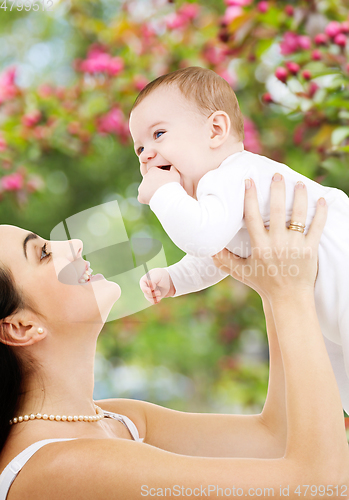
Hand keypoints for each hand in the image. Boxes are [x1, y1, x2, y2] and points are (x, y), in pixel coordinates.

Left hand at [137, 166, 180, 204]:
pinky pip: (142, 197)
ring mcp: (142, 187)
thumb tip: (173, 165)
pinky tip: (153, 200)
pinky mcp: (141, 196)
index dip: (160, 176)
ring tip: (159, 195)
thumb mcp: (175, 173)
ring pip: (145, 189)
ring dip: (150, 191)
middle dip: (155, 184)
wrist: (168, 196)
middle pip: (150, 180)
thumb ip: (173, 167)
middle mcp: (145, 177)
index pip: (155, 172)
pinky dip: (146, 199)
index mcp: (152, 170)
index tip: (165, 181)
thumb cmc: (172, 184)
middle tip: (163, 189)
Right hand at [140, 268, 175, 303]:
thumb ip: (152, 280)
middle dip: (152, 294)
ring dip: (154, 297)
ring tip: (160, 294)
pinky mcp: (153, 296)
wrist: (168, 280)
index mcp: (144, 280)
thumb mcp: (158, 275)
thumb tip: (151, 288)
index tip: (150, 291)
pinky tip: (159, 300)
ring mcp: (149, 292)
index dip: (145, 289)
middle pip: (146, 293)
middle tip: (159, 292)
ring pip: (149, 297)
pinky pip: (152, 300)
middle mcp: (146, 286)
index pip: (142, 286)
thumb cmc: (162, 275)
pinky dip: (155, 301)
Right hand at [212, 175, 326, 302]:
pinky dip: (320, 213)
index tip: (249, 181)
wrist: (288, 299)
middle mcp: (277, 243)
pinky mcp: (310, 249)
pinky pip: (317, 227)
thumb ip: (225, 260)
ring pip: (298, 215)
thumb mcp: (242, 272)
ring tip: (299, 183)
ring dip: (300, 196)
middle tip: (278, 175)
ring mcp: (295, 246)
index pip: (253, 216)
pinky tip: (321, 200)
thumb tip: (209, 249)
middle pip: (277, 210)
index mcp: (260, 246)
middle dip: (277, 189)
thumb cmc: (264, 284)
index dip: (250, 197)